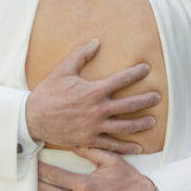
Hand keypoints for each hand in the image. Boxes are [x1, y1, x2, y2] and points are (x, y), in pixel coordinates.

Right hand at [25, 40, 159, 153]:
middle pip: (129, 105)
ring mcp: (95, 127)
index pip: (122, 80)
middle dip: (146, 100)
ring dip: (141, 124)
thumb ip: (81, 55)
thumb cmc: (48, 93)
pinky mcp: (89, 140)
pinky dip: (126, 147)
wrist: (32, 118)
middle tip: (157, 97)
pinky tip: (138, 147)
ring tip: (152, 121)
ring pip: (125, 126)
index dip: (136, 73)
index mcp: (94, 91)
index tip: (147, 69)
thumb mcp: (63, 70)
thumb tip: (96, 42)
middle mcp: (98, 110)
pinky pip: (112, 145)